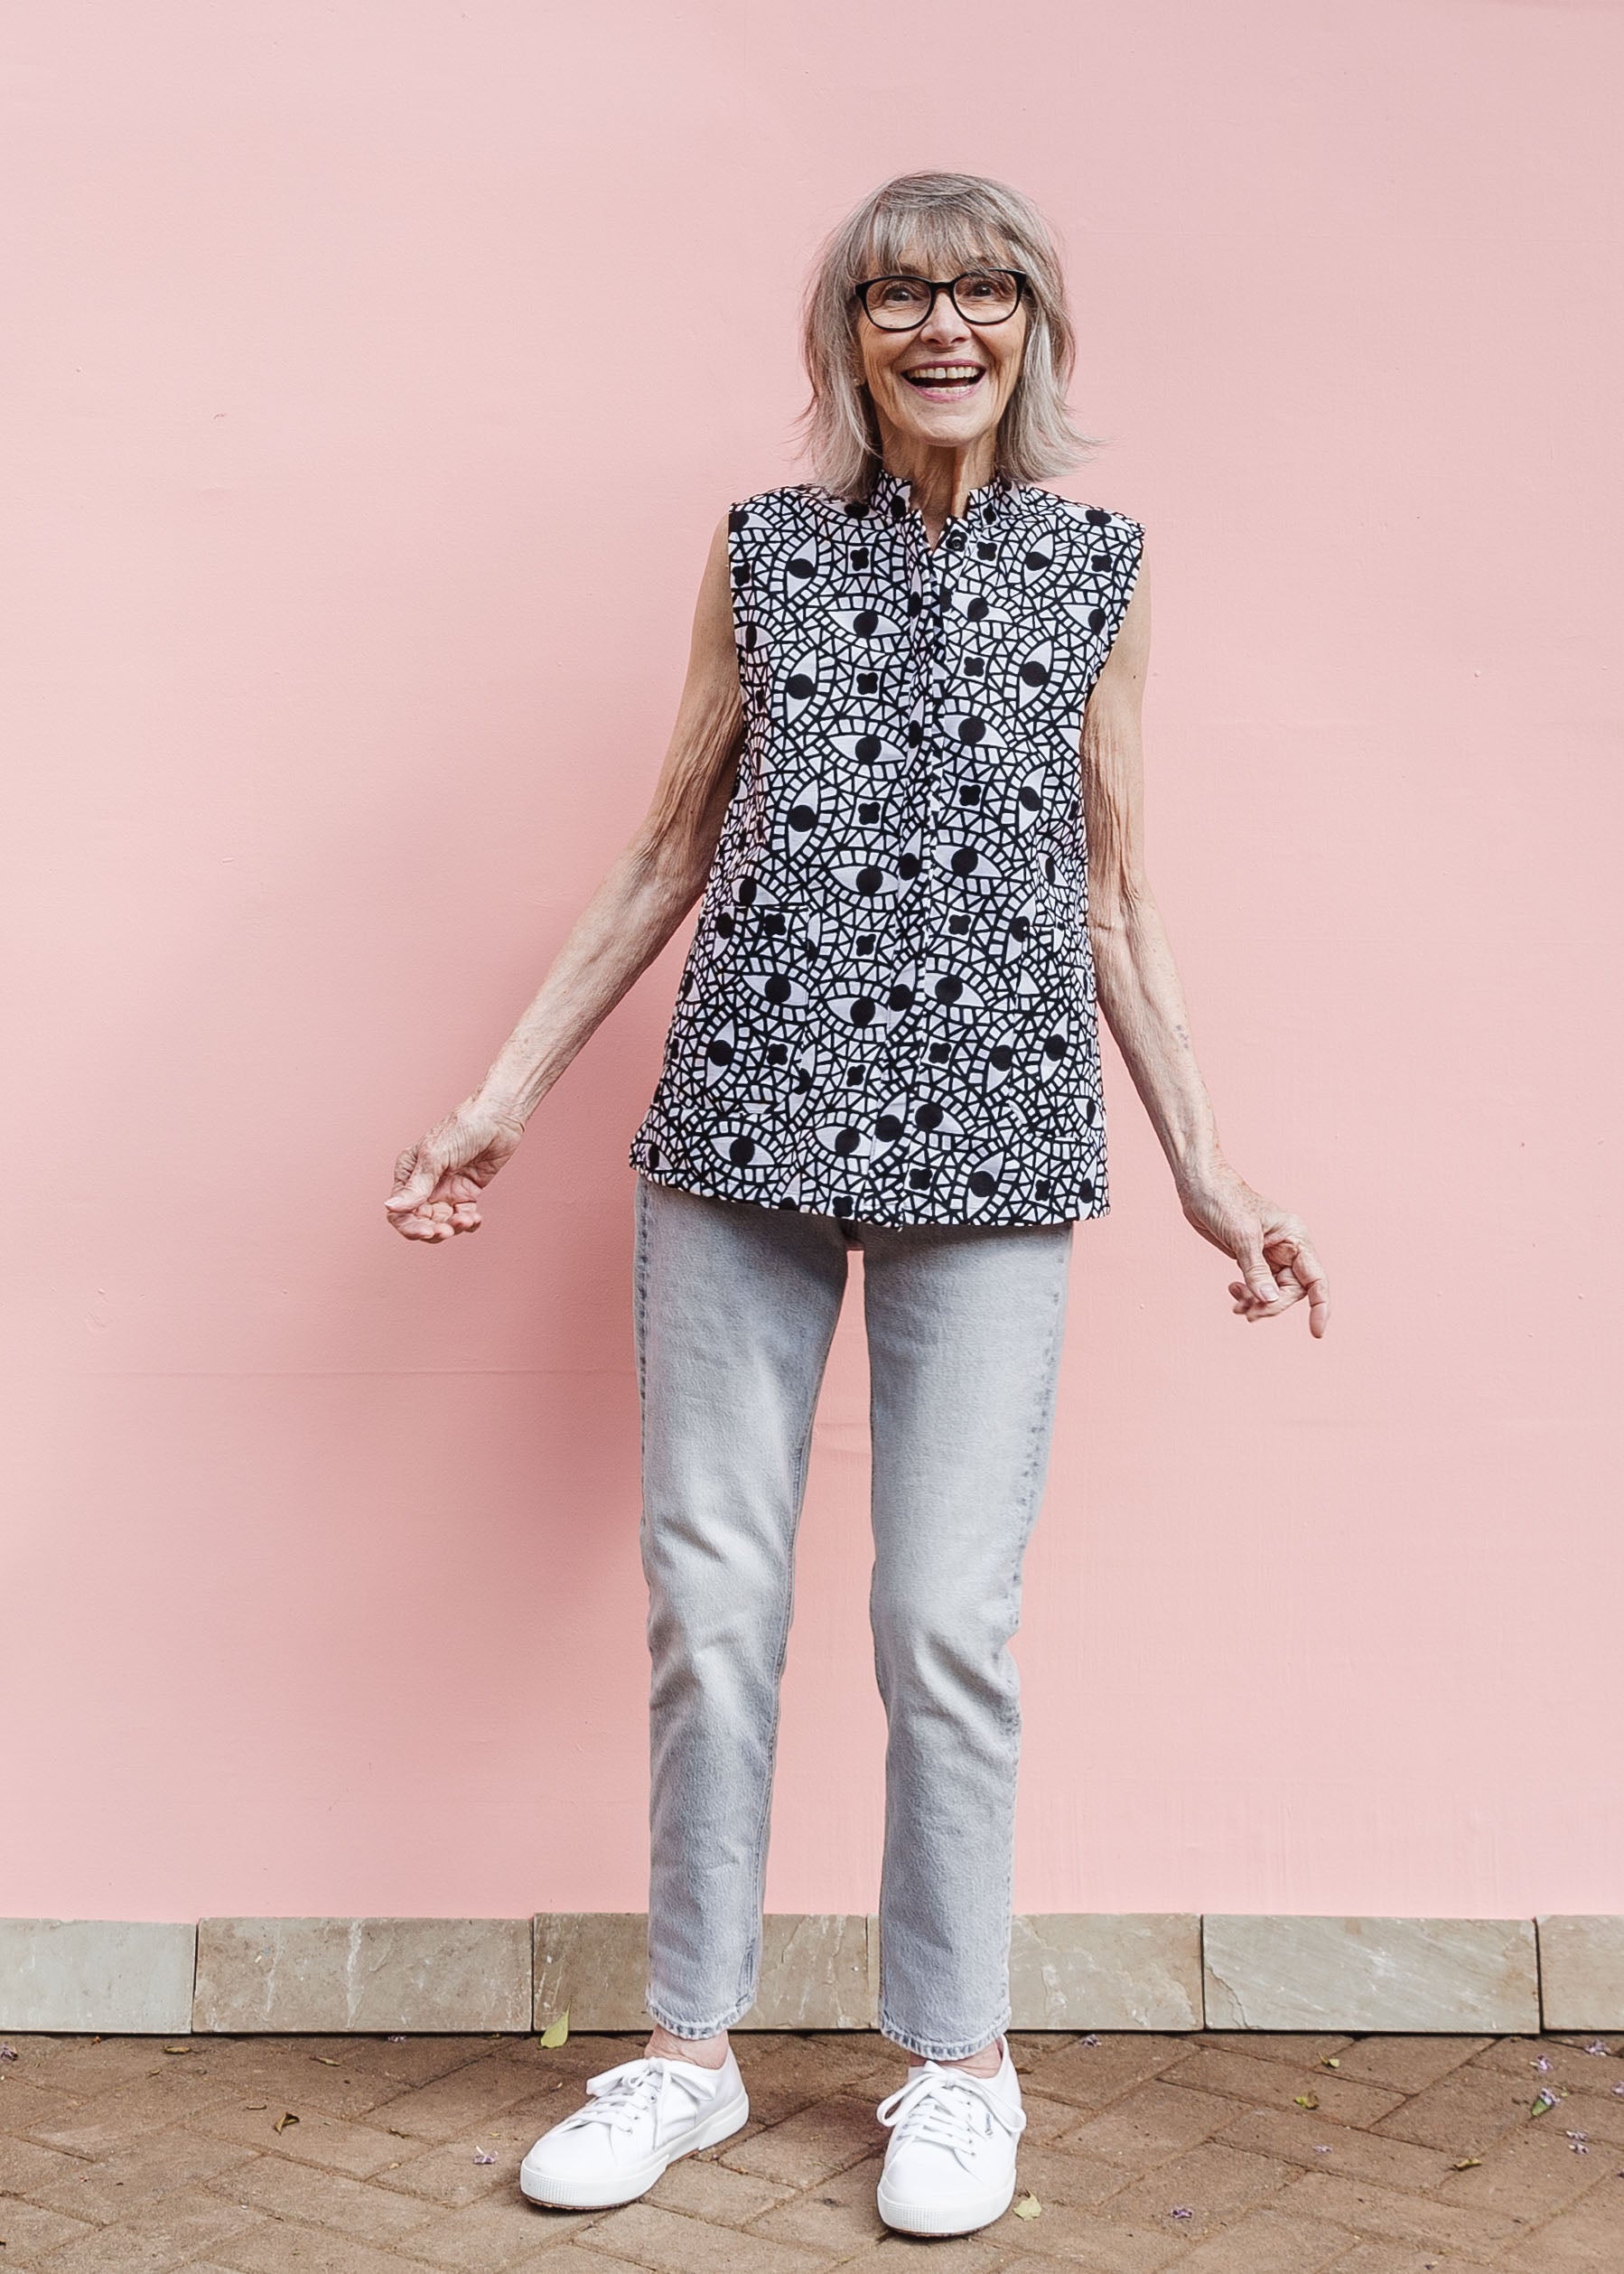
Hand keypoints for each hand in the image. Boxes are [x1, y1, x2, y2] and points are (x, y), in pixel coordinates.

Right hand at [384, 1099, 524, 1243]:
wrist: (499, 1118)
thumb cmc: (463, 1127)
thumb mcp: (436, 1157)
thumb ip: (416, 1186)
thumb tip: (390, 1207)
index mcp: (408, 1173)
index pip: (399, 1211)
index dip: (410, 1226)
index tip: (427, 1232)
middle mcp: (424, 1184)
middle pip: (420, 1221)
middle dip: (433, 1230)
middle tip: (448, 1231)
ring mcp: (445, 1190)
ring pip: (442, 1223)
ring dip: (453, 1227)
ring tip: (467, 1220)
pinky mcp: (466, 1193)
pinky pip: (463, 1217)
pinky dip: (468, 1223)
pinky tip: (475, 1219)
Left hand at [1178, 1163, 1329, 1335]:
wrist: (1199, 1186)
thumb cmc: (1224, 1200)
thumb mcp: (1242, 1237)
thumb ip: (1256, 1271)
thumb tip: (1269, 1300)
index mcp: (1295, 1237)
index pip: (1316, 1279)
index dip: (1320, 1306)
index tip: (1316, 1332)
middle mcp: (1288, 1247)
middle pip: (1293, 1291)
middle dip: (1273, 1305)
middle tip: (1248, 1313)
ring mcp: (1270, 1254)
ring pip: (1274, 1291)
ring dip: (1258, 1303)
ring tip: (1237, 1305)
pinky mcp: (1252, 1258)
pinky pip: (1258, 1286)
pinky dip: (1248, 1295)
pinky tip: (1232, 1292)